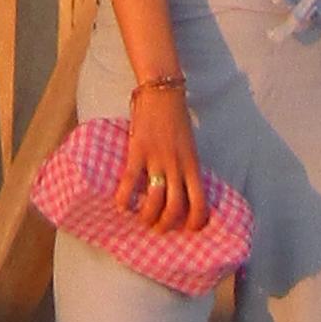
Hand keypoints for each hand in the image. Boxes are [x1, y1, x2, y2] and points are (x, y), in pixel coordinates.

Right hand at [121, 73, 201, 232]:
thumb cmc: (177, 118)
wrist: (162, 92)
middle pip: (175, 207)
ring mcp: (158, 160)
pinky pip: (130, 182)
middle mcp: (177, 166)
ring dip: (147, 216)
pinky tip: (120, 206)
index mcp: (193, 164)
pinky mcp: (138, 151)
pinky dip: (124, 198)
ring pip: (155, 200)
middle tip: (159, 228)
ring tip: (142, 219)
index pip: (200, 202)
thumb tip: (181, 190)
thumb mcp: (189, 146)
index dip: (195, 221)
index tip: (188, 229)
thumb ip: (186, 167)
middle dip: (166, 224)